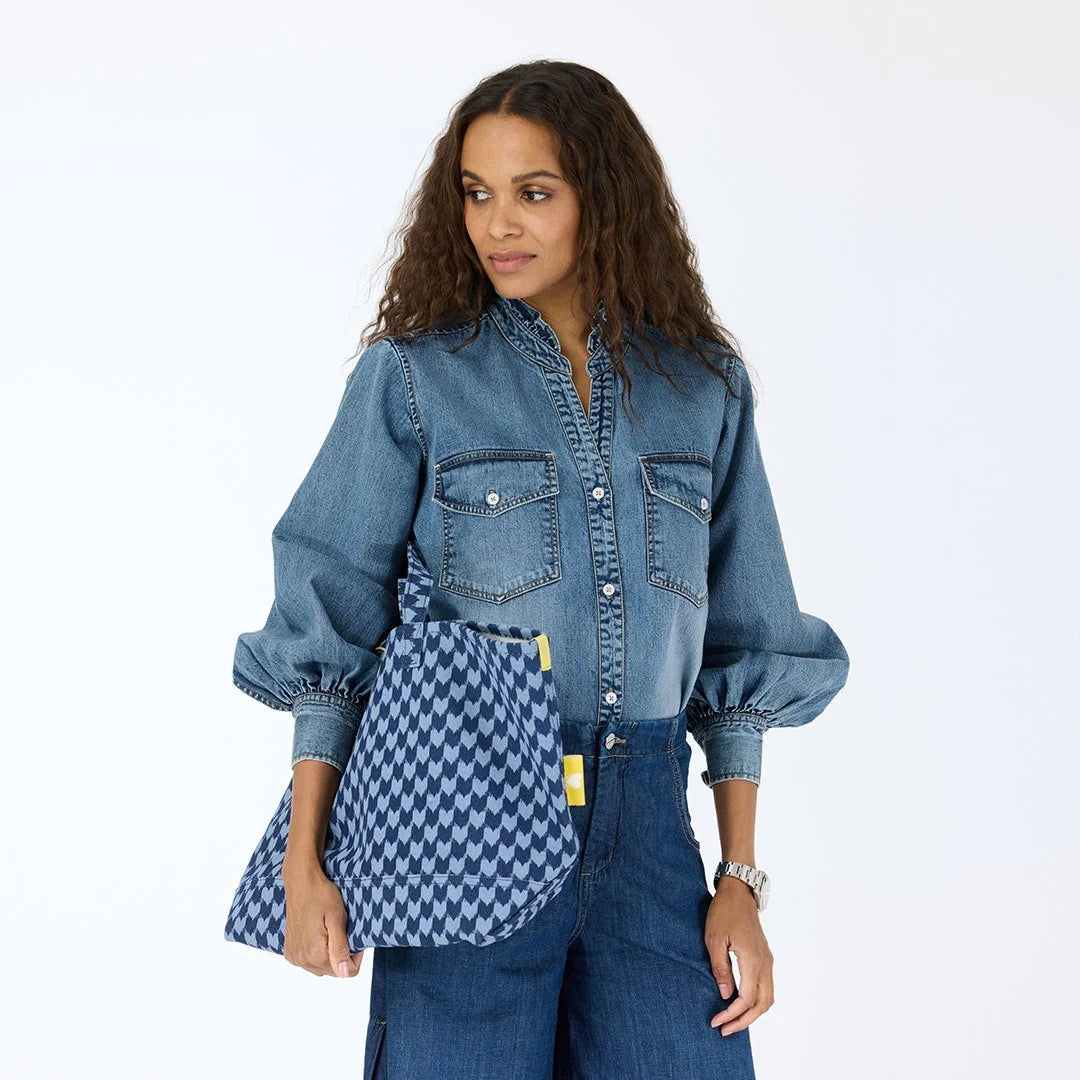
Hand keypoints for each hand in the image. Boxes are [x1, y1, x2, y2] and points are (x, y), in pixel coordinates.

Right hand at [281, 856, 364, 977]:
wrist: (301, 883)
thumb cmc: (320, 895)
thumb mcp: (337, 919)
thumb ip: (340, 948)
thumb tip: (344, 973)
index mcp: (314, 954)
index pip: (345, 972)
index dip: (354, 955)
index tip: (352, 935)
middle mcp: (301, 960)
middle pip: (333, 971)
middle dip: (342, 954)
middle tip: (342, 929)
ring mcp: (294, 957)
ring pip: (321, 968)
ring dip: (329, 954)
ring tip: (329, 931)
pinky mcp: (290, 952)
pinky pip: (309, 962)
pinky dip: (317, 953)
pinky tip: (318, 935)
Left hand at [705, 876, 774, 1035]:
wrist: (739, 891)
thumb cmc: (724, 912)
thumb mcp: (714, 939)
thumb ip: (720, 968)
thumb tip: (725, 995)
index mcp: (753, 960)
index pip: (746, 999)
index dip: (731, 1014)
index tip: (716, 1022)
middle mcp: (765, 963)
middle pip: (762, 1004)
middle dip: (744, 1021)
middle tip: (724, 1029)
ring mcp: (768, 960)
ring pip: (768, 998)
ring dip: (752, 1013)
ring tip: (733, 1021)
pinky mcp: (765, 957)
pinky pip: (766, 987)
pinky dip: (756, 1001)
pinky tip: (740, 1003)